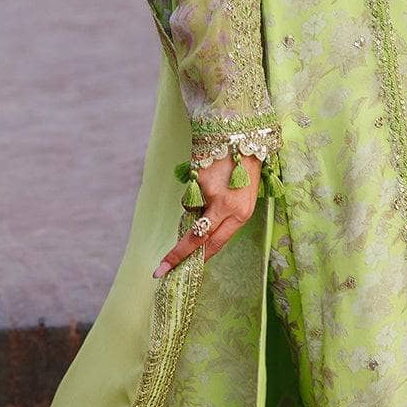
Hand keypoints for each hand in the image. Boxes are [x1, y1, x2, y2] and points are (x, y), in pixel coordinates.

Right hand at [152, 152, 261, 275]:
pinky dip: (195, 188)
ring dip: (194, 206)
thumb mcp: (243, 197)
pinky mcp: (198, 179)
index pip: (216, 244)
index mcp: (241, 215)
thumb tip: (202, 234)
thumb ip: (226, 217)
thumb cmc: (246, 168)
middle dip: (177, 255)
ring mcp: (210, 193)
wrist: (243, 135)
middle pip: (198, 239)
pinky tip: (208, 174)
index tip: (180, 272)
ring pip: (191, 211)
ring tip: (212, 186)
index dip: (197, 259)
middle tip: (160, 269)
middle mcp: (227, 207)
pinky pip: (191, 193)